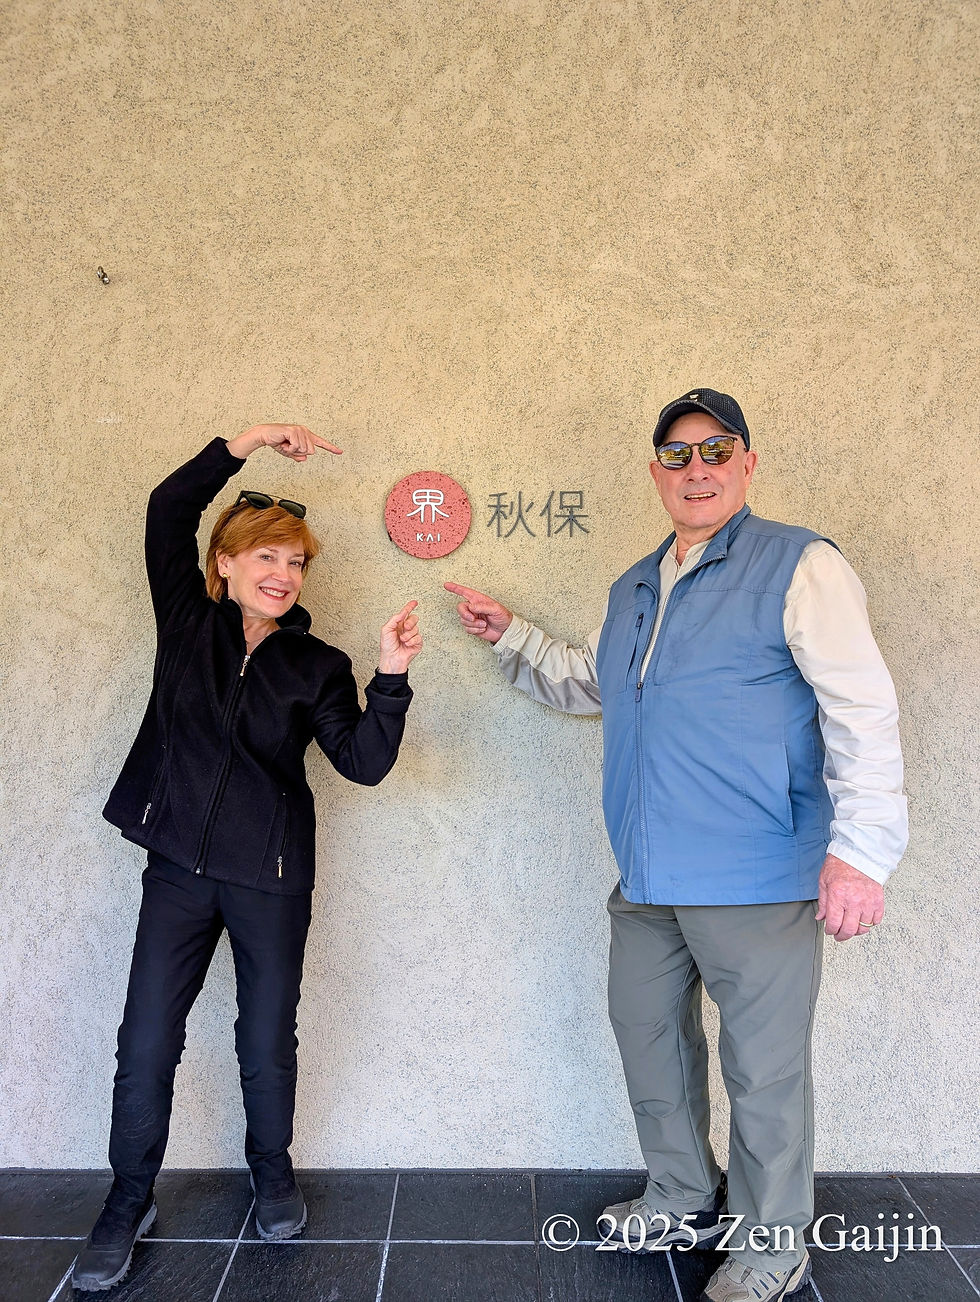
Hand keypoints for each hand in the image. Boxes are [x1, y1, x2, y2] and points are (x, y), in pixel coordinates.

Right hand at [226, 424, 342, 461]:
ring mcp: (300, 430)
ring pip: (304, 450)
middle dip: (299, 453)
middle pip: (311, 451)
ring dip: (292, 451)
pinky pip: (297, 447)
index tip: (340, 452)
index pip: (320, 443)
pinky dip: (289, 449)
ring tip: (285, 444)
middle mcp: (305, 431)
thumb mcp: (289, 452)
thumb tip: (304, 459)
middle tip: (289, 448)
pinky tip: (284, 443)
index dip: (331, 448)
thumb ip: (298, 456)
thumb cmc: (277, 441)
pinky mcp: (294, 431)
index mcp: (306, 435)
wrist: (265, 435)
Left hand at [379, 600, 421, 673]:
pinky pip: (418, 638)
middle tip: (405, 627)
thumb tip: (402, 613)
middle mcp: (406, 629)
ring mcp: (412, 636)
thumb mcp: (386, 630)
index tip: (414, 602)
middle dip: (410, 622)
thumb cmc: (387, 646)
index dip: (410, 607)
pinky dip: (412, 641)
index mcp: (398, 625)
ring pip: (416, 629)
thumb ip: (395, 619)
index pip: (405, 613)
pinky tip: (407, 644)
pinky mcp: (417, 643)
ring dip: (408, 635)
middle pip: (414, 618)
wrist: (391, 659)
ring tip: (402, 640)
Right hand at [443, 583, 512, 643]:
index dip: (455, 588)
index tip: (446, 585)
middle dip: (465, 614)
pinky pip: (467, 629)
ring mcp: (472, 618)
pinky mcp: (472, 627)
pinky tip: (483, 628)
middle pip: (460, 608)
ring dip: (474, 624)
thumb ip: (482, 607)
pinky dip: (475, 630)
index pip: (464, 592)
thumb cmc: (503, 616)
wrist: (505, 631)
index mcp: (478, 600)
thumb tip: (471, 606)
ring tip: (484, 624)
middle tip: (472, 618)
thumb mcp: (496, 609)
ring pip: (463, 620)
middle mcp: (473, 608)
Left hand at [815, 853, 884, 941]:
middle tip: (839, 935)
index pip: (834, 924)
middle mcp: (854, 901)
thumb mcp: (824, 882)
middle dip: (842, 936)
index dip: (830, 931)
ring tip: (851, 925)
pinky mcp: (878, 901)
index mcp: (838, 896)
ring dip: (856, 930)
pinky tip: (863, 918)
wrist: (858, 854)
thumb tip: (821, 917)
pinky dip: (870, 922)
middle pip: (850, 930)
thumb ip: (823, 902)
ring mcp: (868, 902)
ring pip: (864, 927)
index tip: (830, 931)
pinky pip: (876, 920)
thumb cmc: (840, 865)